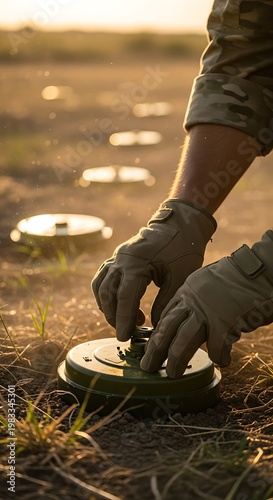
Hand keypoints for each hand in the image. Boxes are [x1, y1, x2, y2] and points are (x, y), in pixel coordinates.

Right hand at [91, 199, 215, 340]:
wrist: (179, 225)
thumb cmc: (183, 250)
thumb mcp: (180, 278)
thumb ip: (165, 303)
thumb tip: (156, 327)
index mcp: (137, 263)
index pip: (125, 297)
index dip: (124, 319)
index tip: (125, 337)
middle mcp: (121, 259)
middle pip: (108, 294)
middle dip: (114, 316)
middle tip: (128, 332)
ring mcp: (117, 257)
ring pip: (101, 286)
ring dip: (108, 306)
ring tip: (124, 320)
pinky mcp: (117, 257)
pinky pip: (102, 277)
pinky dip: (105, 293)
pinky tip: (118, 304)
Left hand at [141, 231, 272, 377]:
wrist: (260, 269)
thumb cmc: (239, 277)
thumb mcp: (208, 282)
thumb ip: (197, 300)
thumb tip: (192, 319)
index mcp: (187, 290)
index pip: (166, 315)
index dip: (157, 334)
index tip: (151, 348)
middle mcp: (192, 301)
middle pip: (167, 329)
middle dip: (155, 350)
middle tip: (147, 366)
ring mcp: (207, 312)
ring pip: (182, 342)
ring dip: (175, 360)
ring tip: (172, 374)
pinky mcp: (224, 324)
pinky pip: (216, 348)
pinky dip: (219, 357)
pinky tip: (224, 361)